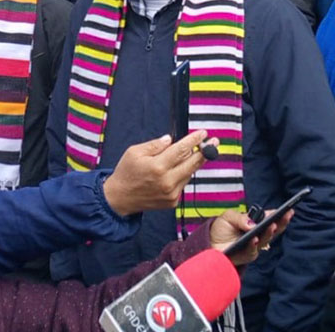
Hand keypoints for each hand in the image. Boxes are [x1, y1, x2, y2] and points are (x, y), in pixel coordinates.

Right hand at [103, 131, 218, 216]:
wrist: (120, 198)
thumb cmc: (126, 173)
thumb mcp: (134, 152)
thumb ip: (155, 145)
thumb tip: (170, 140)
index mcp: (157, 167)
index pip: (181, 150)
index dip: (194, 140)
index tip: (203, 133)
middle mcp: (167, 181)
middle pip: (193, 163)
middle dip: (205, 151)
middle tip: (214, 142)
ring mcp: (171, 193)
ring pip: (189, 173)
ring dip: (193, 162)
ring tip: (197, 153)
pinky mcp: (172, 201)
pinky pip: (183, 183)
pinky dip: (183, 174)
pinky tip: (178, 169)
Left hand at [209, 209, 291, 266]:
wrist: (209, 242)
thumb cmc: (221, 228)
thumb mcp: (229, 217)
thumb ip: (240, 218)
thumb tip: (252, 223)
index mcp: (256, 224)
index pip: (271, 219)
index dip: (281, 215)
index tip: (288, 210)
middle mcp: (258, 236)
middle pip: (273, 230)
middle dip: (281, 222)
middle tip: (286, 215)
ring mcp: (254, 247)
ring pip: (265, 240)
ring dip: (269, 233)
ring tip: (272, 225)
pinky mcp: (246, 256)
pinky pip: (251, 251)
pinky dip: (253, 245)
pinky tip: (254, 239)